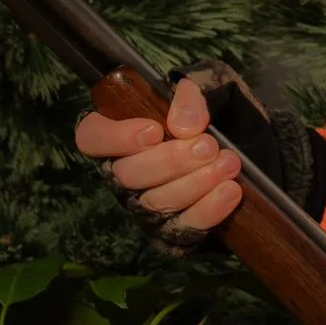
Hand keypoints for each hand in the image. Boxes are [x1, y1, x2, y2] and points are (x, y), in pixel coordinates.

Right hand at [74, 75, 241, 236]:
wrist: (234, 152)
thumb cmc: (202, 120)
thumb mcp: (200, 94)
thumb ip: (189, 98)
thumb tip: (185, 124)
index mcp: (117, 136)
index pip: (92, 137)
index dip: (116, 137)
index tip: (155, 131)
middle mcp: (122, 174)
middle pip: (128, 175)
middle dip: (171, 161)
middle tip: (207, 146)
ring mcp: (143, 206)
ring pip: (155, 202)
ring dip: (195, 183)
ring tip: (226, 164)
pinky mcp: (170, 230)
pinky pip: (184, 226)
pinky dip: (210, 208)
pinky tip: (230, 189)